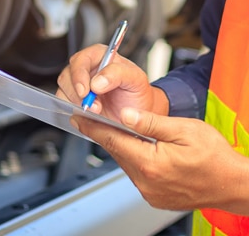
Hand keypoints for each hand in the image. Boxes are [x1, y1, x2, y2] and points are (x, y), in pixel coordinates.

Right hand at [56, 44, 167, 120]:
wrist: (137, 114)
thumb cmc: (137, 93)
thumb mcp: (136, 79)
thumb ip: (118, 74)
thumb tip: (97, 82)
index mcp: (100, 56)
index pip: (81, 59)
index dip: (80, 74)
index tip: (86, 91)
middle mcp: (86, 68)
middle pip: (67, 75)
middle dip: (78, 93)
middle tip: (93, 106)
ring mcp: (78, 84)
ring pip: (63, 89)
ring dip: (76, 103)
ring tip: (96, 111)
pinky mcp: (73, 99)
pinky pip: (63, 102)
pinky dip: (73, 110)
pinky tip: (88, 114)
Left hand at [71, 108, 248, 213]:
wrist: (235, 184)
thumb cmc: (216, 157)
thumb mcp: (185, 130)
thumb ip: (151, 123)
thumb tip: (125, 115)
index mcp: (150, 163)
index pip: (112, 141)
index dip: (93, 128)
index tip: (78, 118)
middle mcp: (146, 181)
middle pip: (117, 152)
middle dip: (107, 134)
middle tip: (95, 118)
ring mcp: (150, 192)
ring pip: (126, 163)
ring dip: (122, 147)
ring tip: (122, 131)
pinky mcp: (154, 197)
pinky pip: (136, 174)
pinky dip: (134, 160)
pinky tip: (141, 149)